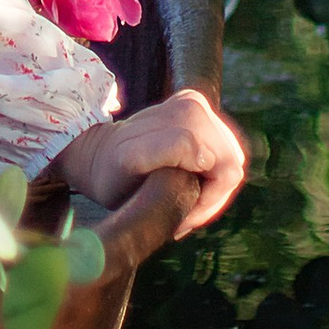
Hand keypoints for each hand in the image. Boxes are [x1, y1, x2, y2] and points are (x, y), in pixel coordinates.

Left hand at [50, 85, 246, 235]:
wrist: (98, 157)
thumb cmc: (111, 168)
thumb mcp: (131, 163)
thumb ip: (168, 152)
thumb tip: (206, 156)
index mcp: (188, 114)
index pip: (226, 172)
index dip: (208, 204)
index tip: (180, 222)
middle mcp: (199, 106)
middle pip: (230, 169)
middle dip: (209, 202)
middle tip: (181, 220)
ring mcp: (203, 112)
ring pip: (229, 169)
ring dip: (208, 196)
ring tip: (182, 211)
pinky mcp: (202, 122)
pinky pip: (221, 163)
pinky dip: (207, 186)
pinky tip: (184, 194)